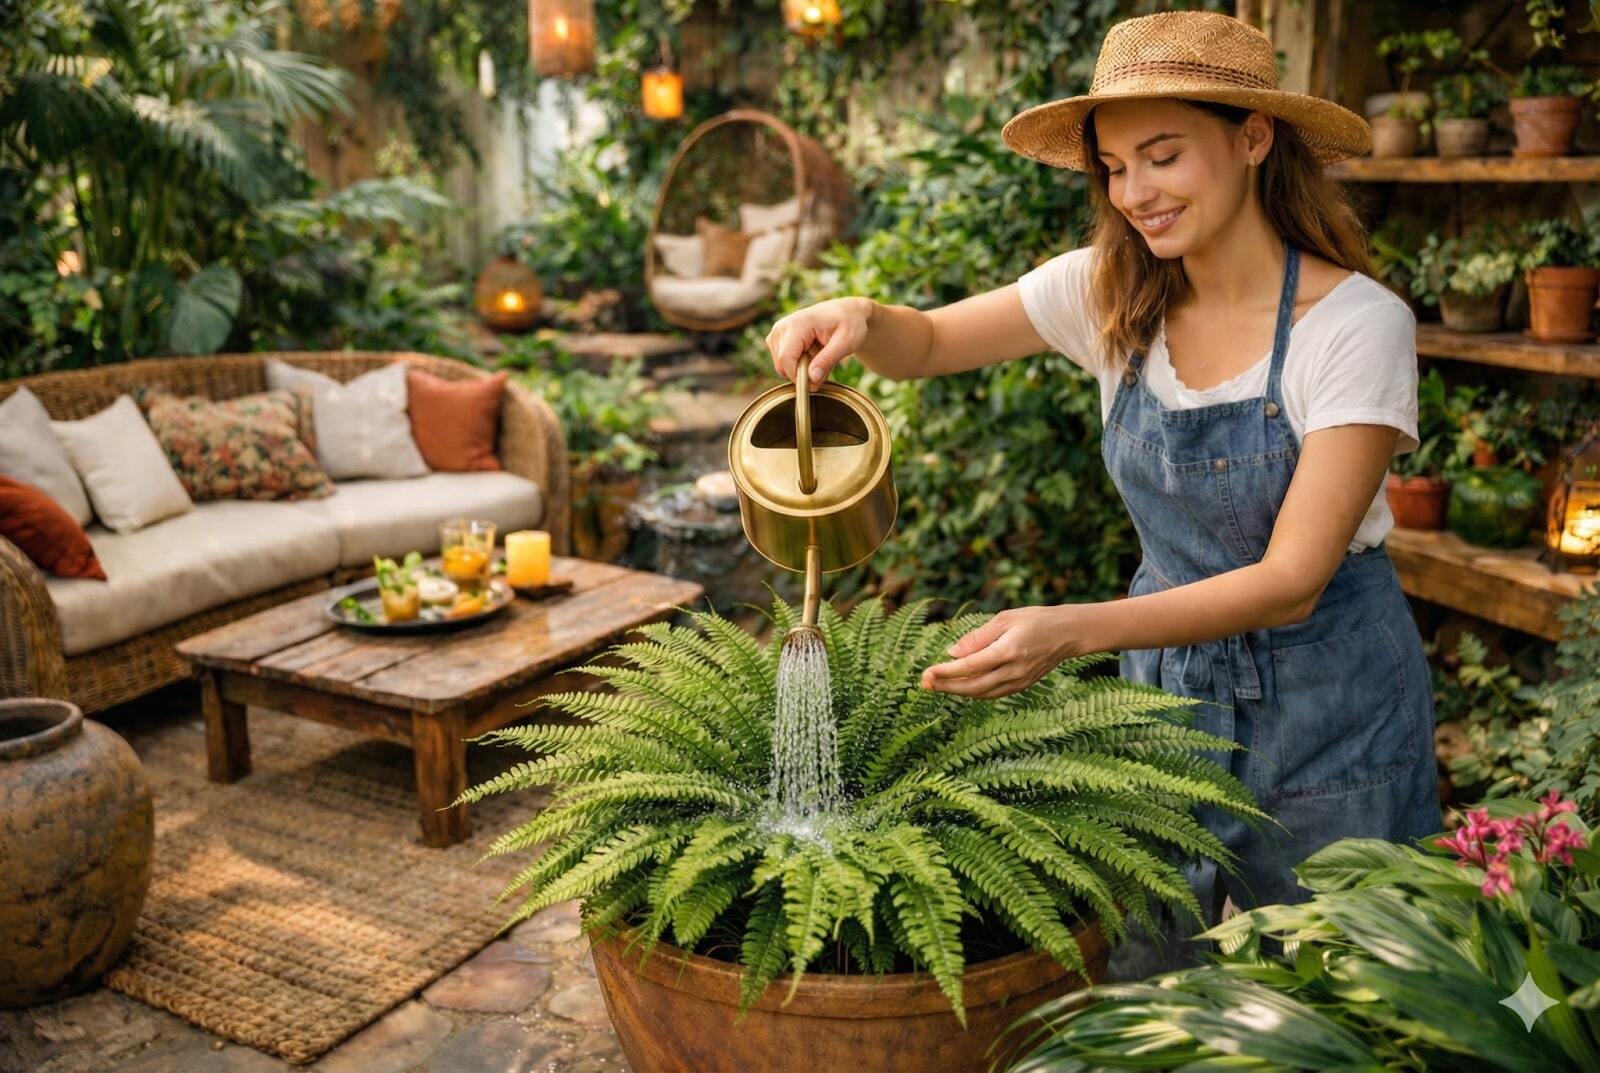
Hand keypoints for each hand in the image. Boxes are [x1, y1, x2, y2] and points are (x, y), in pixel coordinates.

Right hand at [766, 297, 873, 387]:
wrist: (846, 312)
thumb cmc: (849, 324)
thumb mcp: (846, 342)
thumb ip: (827, 360)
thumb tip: (812, 379)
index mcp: (797, 324)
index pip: (786, 359)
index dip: (799, 376)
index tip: (818, 381)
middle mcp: (782, 326)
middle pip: (782, 365)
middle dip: (802, 373)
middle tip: (823, 363)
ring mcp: (777, 332)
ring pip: (781, 366)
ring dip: (801, 368)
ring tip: (819, 354)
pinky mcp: (777, 337)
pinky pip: (782, 362)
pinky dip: (797, 363)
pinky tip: (811, 352)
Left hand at [920, 606, 1076, 698]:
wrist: (1067, 633)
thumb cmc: (1034, 619)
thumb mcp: (1004, 619)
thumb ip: (977, 637)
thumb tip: (951, 653)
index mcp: (1008, 651)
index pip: (970, 667)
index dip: (946, 672)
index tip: (926, 673)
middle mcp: (1013, 670)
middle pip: (972, 686)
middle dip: (946, 686)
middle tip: (923, 683)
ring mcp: (1019, 681)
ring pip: (981, 694)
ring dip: (956, 691)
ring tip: (935, 686)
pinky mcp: (1021, 686)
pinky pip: (992, 694)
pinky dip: (973, 692)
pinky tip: (959, 686)